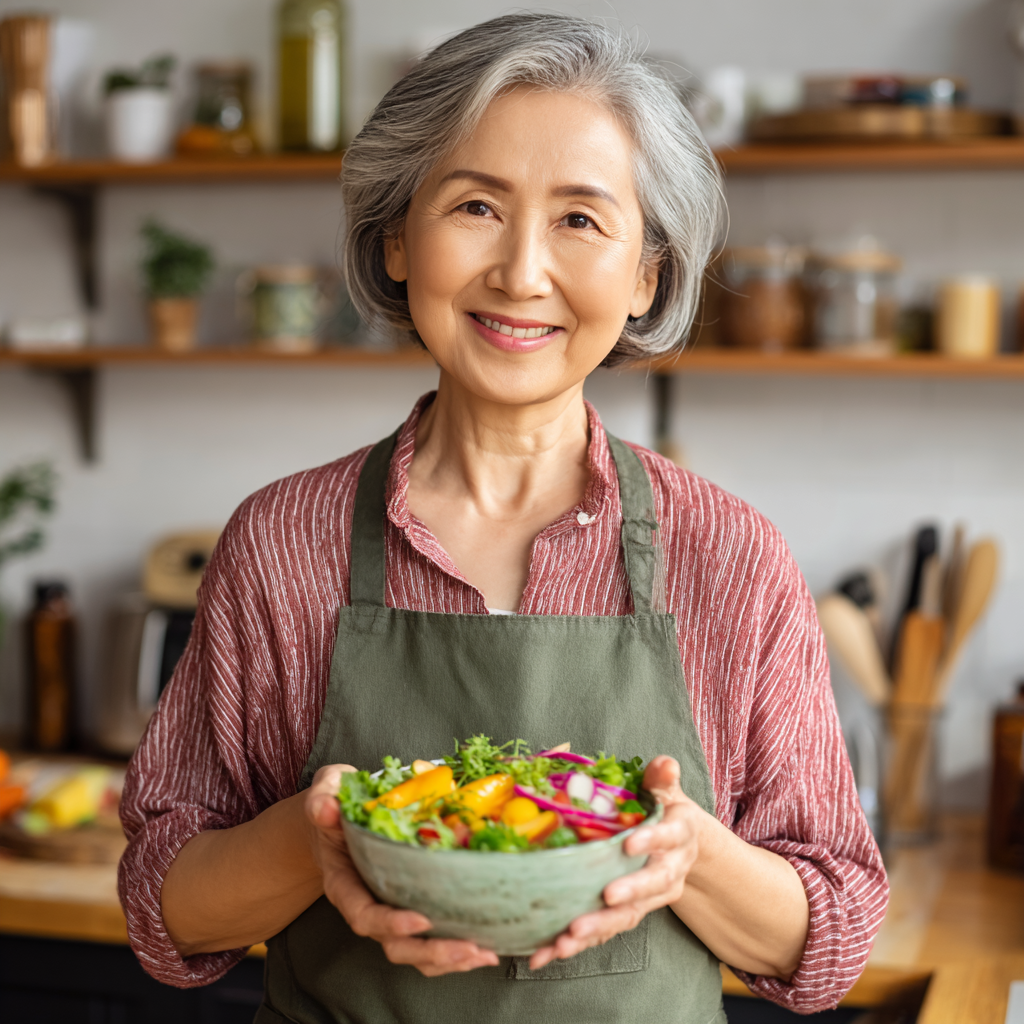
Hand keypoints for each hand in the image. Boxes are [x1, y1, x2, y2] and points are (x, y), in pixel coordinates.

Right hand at [304, 764, 499, 976]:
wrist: (336, 817)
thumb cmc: (335, 802)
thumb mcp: (326, 789)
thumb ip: (322, 797)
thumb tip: (325, 809)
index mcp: (344, 883)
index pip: (363, 914)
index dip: (390, 923)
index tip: (421, 921)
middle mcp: (366, 905)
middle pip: (394, 944)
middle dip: (431, 951)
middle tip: (468, 947)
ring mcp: (389, 911)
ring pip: (415, 951)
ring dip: (449, 958)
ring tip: (483, 954)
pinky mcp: (410, 907)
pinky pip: (430, 940)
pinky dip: (456, 948)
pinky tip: (485, 948)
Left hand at [529, 755, 701, 969]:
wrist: (681, 847)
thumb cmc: (663, 811)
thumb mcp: (665, 790)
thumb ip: (662, 777)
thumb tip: (665, 763)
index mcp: (678, 837)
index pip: (668, 837)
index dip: (652, 840)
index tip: (630, 843)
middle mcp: (670, 871)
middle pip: (652, 885)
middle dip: (628, 893)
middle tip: (605, 898)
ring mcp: (650, 897)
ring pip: (627, 916)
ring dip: (599, 928)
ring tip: (569, 937)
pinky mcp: (628, 914)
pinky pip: (605, 931)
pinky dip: (579, 944)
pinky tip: (550, 952)